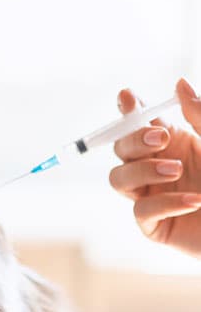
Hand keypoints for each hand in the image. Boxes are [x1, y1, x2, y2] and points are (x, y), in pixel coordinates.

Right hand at [109, 78, 200, 256]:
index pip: (139, 122)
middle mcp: (156, 167)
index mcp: (172, 143)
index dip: (128, 110)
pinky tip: (194, 202)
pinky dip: (165, 203)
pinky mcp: (154, 227)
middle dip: (133, 140)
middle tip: (161, 138)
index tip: (128, 98)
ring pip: (119, 179)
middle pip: (121, 148)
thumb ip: (200, 116)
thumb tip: (178, 84)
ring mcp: (152, 196)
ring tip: (176, 170)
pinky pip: (142, 211)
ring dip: (142, 171)